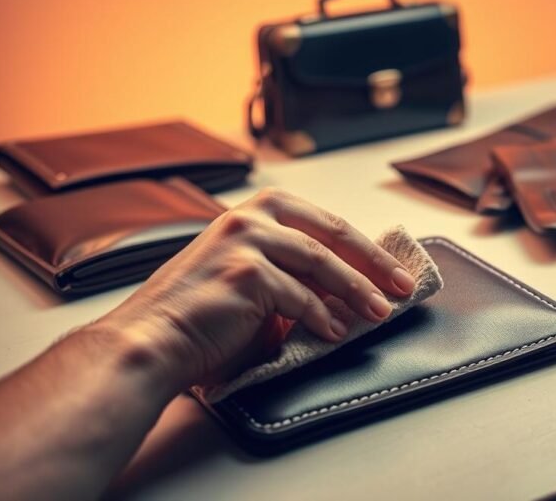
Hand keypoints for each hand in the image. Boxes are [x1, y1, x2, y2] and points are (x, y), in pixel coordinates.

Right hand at [93, 187, 416, 388]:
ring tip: (380, 312)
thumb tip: (345, 292)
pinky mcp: (247, 272)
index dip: (364, 248)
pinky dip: (323, 316)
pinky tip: (334, 332)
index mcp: (254, 213)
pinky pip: (300, 296)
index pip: (324, 224)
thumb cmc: (200, 318)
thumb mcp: (253, 283)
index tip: (393, 269)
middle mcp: (250, 217)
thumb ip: (293, 278)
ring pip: (321, 262)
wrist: (152, 342)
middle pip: (331, 233)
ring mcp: (246, 241)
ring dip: (357, 290)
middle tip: (403, 285)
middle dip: (374, 261)